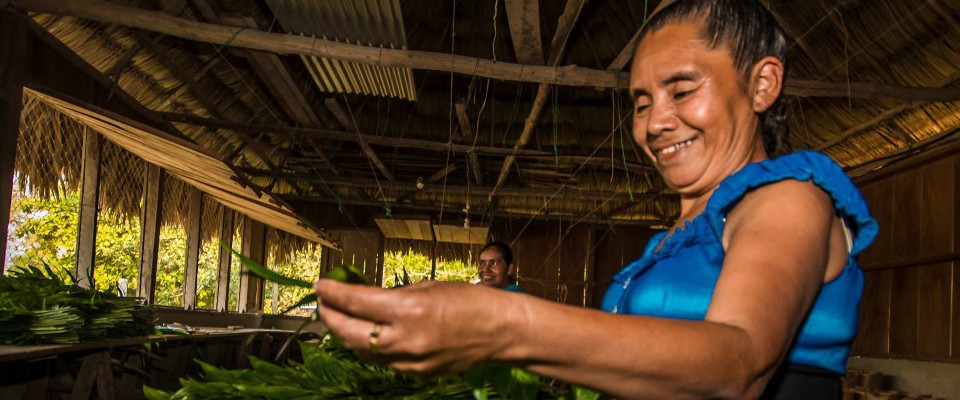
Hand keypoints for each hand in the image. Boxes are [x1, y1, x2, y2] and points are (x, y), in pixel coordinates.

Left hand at [314, 279, 518, 377]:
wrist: (501, 331)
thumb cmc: (471, 301)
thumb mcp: (429, 287)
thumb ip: (395, 295)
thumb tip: (367, 297)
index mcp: (409, 309)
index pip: (356, 302)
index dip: (333, 292)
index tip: (321, 284)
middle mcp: (405, 338)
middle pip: (350, 331)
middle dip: (331, 316)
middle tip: (323, 302)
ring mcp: (410, 361)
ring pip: (362, 350)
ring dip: (347, 334)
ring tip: (340, 318)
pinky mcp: (417, 374)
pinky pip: (383, 360)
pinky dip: (369, 347)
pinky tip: (367, 335)